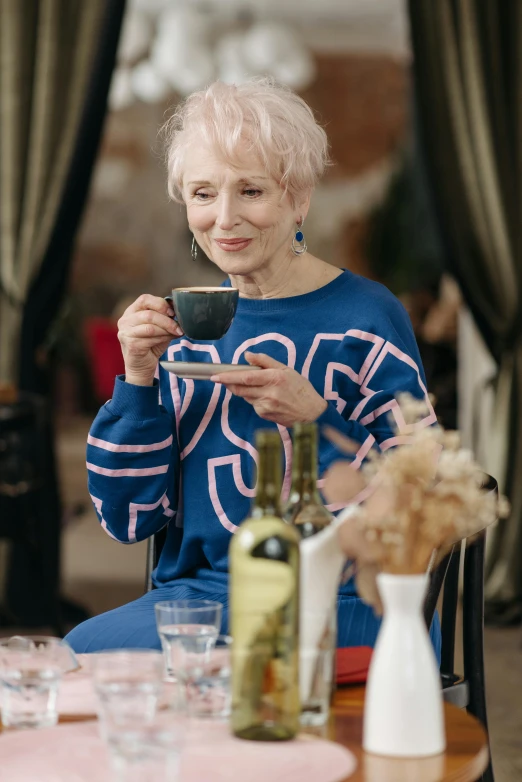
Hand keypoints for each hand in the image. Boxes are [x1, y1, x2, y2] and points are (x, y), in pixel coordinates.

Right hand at [117, 294, 182, 385]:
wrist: (141, 366)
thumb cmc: (151, 345)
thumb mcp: (160, 328)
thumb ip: (166, 319)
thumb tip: (181, 313)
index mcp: (132, 311)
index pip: (144, 299)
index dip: (160, 303)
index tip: (172, 312)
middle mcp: (125, 320)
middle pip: (149, 314)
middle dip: (167, 321)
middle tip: (178, 327)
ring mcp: (125, 333)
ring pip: (151, 327)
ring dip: (166, 330)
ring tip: (175, 333)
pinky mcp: (130, 344)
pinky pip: (150, 338)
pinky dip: (162, 338)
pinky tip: (167, 340)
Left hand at [211, 351, 326, 426]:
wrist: (312, 414)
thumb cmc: (301, 389)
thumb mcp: (287, 370)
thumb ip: (265, 361)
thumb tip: (247, 355)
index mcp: (275, 378)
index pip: (245, 377)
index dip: (228, 377)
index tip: (216, 376)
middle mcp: (269, 393)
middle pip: (240, 389)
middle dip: (228, 384)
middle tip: (221, 379)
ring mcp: (266, 406)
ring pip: (246, 396)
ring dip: (244, 390)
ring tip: (259, 386)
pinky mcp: (265, 415)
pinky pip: (253, 405)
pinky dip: (255, 399)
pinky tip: (267, 398)